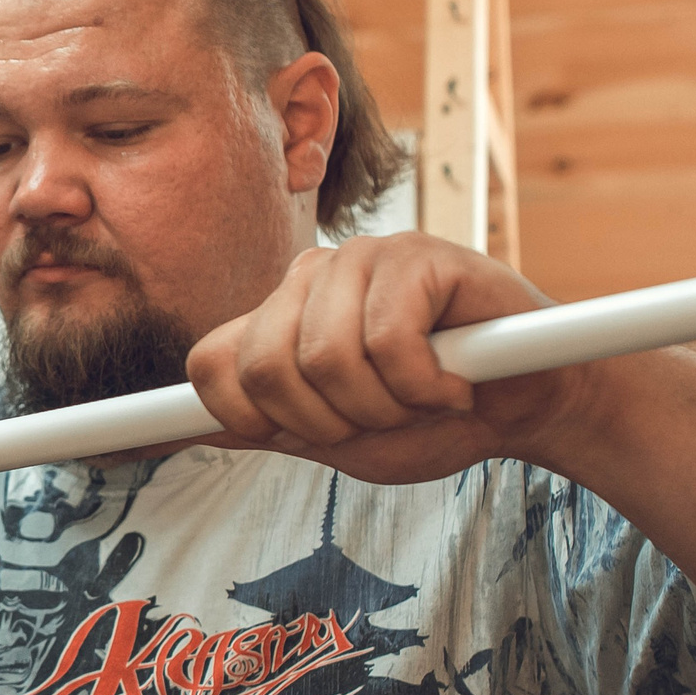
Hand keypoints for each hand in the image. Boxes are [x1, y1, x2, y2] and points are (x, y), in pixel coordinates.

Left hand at [186, 233, 588, 483]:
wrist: (528, 408)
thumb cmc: (431, 419)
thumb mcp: (334, 438)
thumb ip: (261, 427)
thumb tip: (167, 433)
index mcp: (279, 318)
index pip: (208, 364)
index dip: (244, 418)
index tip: (305, 438)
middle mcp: (308, 279)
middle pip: (264, 369)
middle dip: (328, 423)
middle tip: (382, 418)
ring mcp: (361, 259)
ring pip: (324, 358)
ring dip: (383, 406)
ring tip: (423, 396)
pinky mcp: (417, 256)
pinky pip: (387, 342)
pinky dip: (425, 386)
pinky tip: (454, 382)